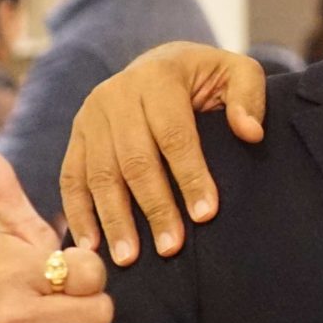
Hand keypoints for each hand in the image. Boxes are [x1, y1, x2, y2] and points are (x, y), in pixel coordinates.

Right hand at [0, 149, 112, 322]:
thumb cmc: (12, 286)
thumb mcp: (12, 239)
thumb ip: (5, 194)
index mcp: (10, 270)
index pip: (90, 270)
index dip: (88, 274)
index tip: (63, 276)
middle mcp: (8, 312)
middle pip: (102, 310)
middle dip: (91, 309)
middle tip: (63, 308)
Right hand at [60, 42, 266, 266]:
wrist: (158, 64)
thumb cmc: (205, 77)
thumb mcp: (236, 72)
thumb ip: (249, 95)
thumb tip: (250, 133)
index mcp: (158, 77)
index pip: (174, 134)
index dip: (190, 176)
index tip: (206, 215)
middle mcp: (117, 94)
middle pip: (134, 159)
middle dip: (154, 207)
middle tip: (171, 248)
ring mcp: (90, 116)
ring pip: (100, 174)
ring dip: (114, 219)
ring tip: (129, 258)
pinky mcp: (76, 136)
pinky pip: (71, 177)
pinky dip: (78, 213)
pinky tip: (91, 246)